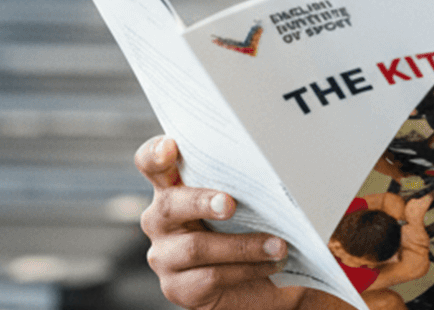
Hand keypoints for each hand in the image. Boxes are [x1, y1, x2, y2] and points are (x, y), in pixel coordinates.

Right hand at [135, 136, 316, 309]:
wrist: (260, 284)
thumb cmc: (252, 231)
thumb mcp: (248, 204)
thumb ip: (246, 185)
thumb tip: (281, 165)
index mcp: (174, 188)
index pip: (152, 163)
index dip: (155, 153)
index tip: (170, 146)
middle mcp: (162, 220)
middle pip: (170, 205)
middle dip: (202, 201)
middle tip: (231, 204)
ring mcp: (165, 255)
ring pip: (196, 248)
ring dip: (243, 245)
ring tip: (278, 245)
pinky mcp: (177, 287)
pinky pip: (210, 276)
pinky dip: (246, 269)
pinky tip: (271, 264)